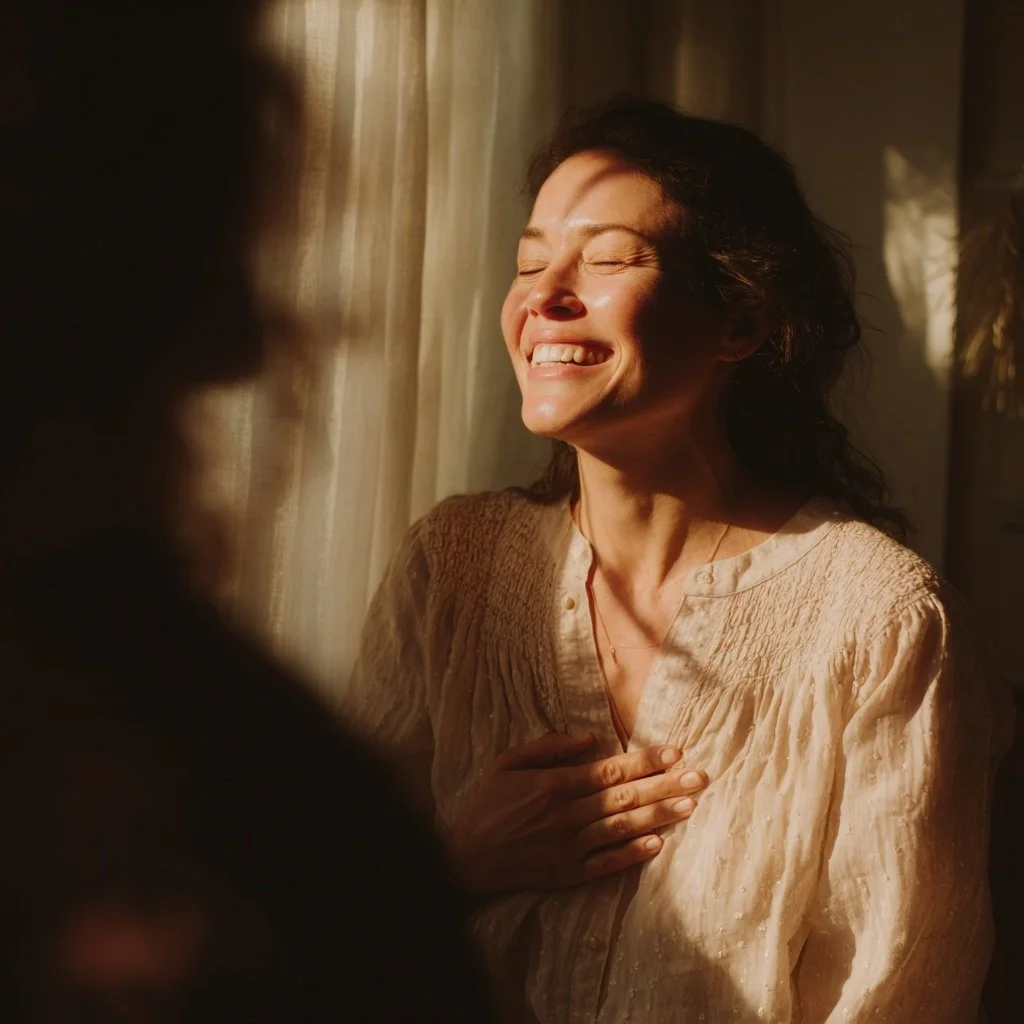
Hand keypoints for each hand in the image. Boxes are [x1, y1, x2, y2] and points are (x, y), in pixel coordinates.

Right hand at [449, 732, 706, 894]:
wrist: (467, 857)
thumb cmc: (489, 803)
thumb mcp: (508, 762)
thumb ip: (549, 747)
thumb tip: (590, 737)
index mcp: (552, 785)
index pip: (608, 770)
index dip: (644, 761)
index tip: (674, 751)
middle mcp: (565, 816)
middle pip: (623, 797)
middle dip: (665, 785)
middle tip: (700, 776)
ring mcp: (568, 848)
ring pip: (622, 828)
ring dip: (659, 816)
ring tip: (691, 806)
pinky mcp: (567, 874)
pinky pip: (606, 863)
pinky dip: (632, 853)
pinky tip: (658, 843)